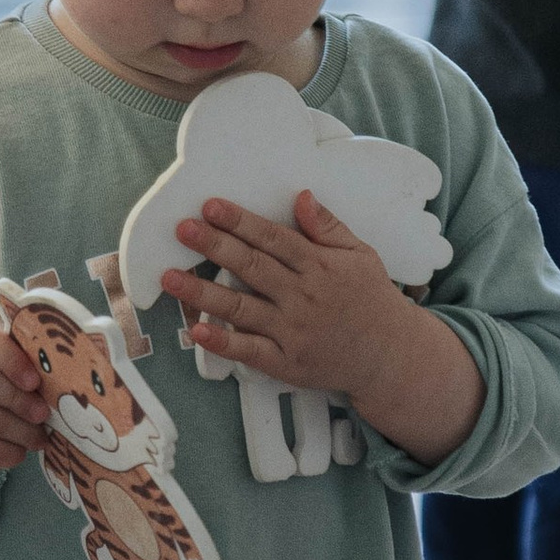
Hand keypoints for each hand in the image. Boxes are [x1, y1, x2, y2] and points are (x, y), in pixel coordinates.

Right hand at [0, 319, 47, 515]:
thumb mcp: (1, 368)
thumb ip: (25, 365)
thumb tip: (66, 378)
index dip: (12, 360)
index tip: (35, 381)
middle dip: (18, 399)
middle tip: (43, 414)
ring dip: (18, 431)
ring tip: (39, 438)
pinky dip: (6, 453)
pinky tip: (20, 452)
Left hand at [162, 192, 474, 454]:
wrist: (389, 356)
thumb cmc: (372, 299)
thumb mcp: (360, 254)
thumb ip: (328, 227)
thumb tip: (301, 196)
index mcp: (320, 266)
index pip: (273, 238)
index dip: (240, 222)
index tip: (210, 206)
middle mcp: (303, 297)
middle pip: (252, 267)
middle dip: (214, 246)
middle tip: (182, 229)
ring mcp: (293, 332)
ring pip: (241, 308)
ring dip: (203, 292)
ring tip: (170, 277)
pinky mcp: (287, 363)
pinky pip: (249, 351)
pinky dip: (222, 341)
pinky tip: (197, 329)